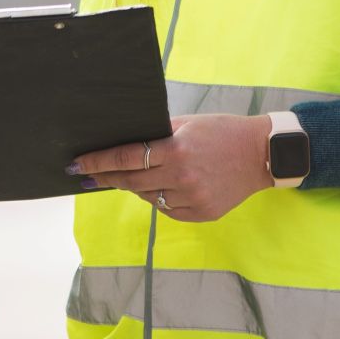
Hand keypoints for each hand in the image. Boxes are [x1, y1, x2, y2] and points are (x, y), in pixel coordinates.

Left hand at [68, 113, 276, 221]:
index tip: (77, 165)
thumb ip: (157, 135)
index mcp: (176, 150)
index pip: (125, 159)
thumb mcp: (188, 124)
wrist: (262, 154)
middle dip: (106, 178)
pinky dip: (160, 199)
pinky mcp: (202, 214)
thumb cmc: (222, 132)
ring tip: (133, 177)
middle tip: (88, 175)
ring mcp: (192, 199)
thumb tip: (125, 144)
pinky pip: (168, 210)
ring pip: (149, 197)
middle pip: (130, 182)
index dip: (97, 162)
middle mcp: (182, 178)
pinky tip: (163, 187)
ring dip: (136, 187)